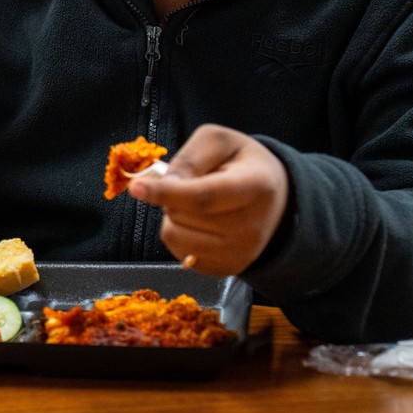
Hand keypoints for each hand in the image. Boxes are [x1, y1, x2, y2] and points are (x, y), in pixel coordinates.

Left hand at [128, 124, 289, 276]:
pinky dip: (180, 234)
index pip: (204, 196)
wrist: (275, 201)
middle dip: (170, 196)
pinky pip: (180, 254)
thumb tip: (161, 185)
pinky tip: (199, 223)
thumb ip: (190, 157)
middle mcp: (251, 228)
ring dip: (173, 216)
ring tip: (195, 204)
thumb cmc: (243, 164)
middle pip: (184, 215)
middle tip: (190, 183)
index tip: (136, 187)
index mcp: (255, 186)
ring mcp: (241, 255)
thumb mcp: (220, 142)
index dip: (167, 193)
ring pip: (175, 237)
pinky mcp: (227, 271)